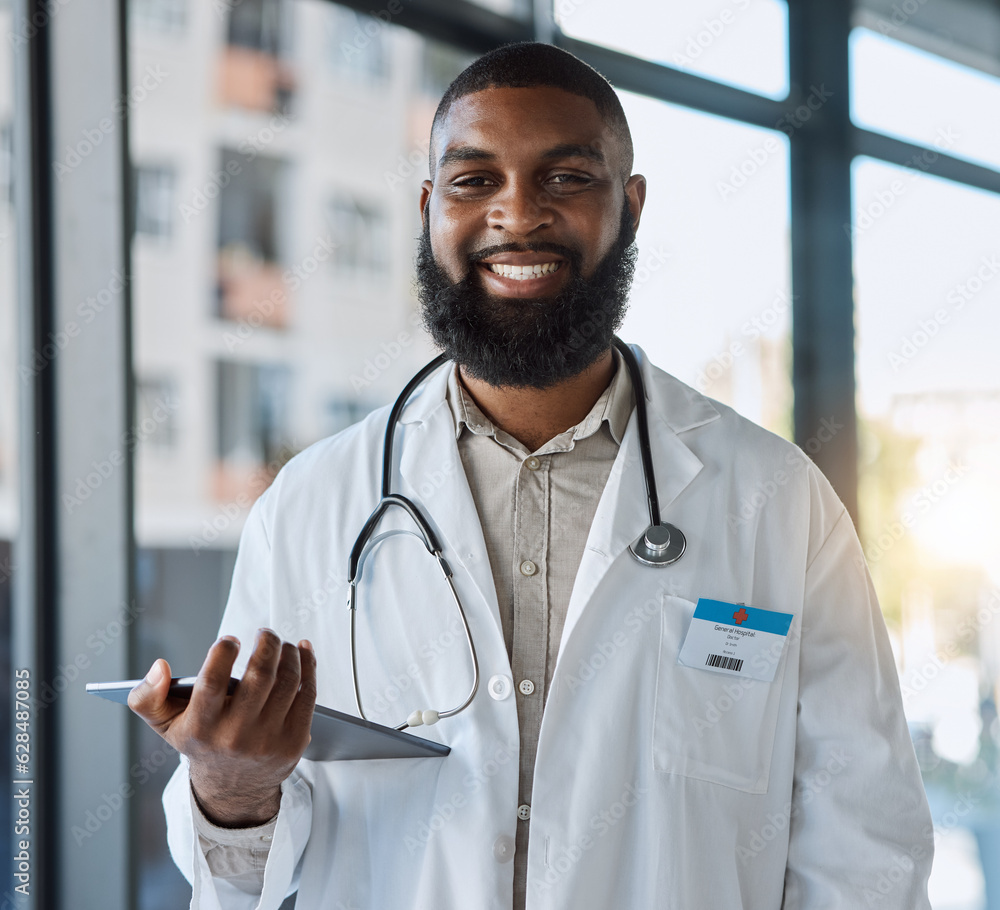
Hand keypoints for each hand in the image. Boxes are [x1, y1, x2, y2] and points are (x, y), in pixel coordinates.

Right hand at [128, 629, 316, 826]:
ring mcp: (268, 740)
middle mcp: (235, 736)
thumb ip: (148, 696)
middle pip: (260, 677)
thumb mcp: (164, 725)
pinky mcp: (294, 741)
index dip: (223, 654)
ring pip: (287, 682)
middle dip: (267, 644)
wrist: (233, 787)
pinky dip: (308, 666)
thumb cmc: (201, 742)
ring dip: (289, 653)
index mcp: (201, 727)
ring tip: (281, 644)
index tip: (230, 640)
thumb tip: (160, 667)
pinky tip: (302, 652)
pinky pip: (307, 694)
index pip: (213, 682)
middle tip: (265, 633)